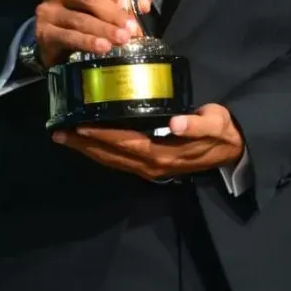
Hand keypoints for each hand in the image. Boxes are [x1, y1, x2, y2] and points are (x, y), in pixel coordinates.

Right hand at [35, 0, 152, 69]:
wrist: (55, 45)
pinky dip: (88, 42)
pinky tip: (103, 48)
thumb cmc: (85, 19)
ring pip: (80, 19)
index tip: (127, 4)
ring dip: (105, 30)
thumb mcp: (106, 5)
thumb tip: (144, 2)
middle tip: (131, 29)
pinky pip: (69, 36)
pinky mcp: (43, 32)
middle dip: (113, 14)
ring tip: (123, 40)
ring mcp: (47, 10)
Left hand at [52, 103, 243, 180]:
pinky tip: (89, 144)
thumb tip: (177, 122)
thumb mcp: (215, 123)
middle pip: (111, 155)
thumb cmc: (221, 131)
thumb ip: (197, 124)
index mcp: (162, 153)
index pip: (125, 143)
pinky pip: (119, 161)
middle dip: (84, 145)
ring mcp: (149, 168)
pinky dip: (100, 153)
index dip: (102, 136)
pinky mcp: (150, 165)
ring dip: (87, 150)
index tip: (80, 127)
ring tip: (65, 138)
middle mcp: (151, 164)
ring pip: (111, 160)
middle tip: (58, 133)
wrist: (231, 150)